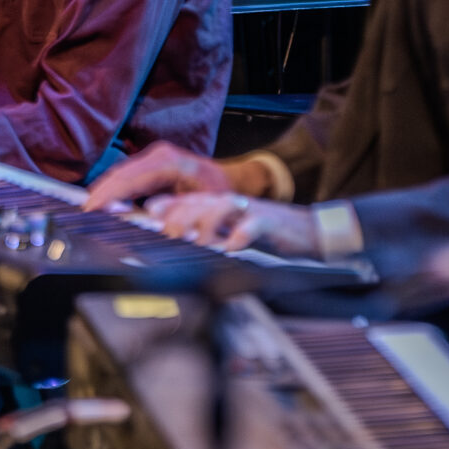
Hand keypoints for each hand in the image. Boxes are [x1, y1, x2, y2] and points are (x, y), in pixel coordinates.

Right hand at [82, 142, 237, 210]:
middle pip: (120, 173)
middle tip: (83, 212)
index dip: (109, 194)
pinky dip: (114, 190)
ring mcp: (154, 157)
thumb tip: (145, 220)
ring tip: (88, 209)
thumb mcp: (199, 205)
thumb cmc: (219, 194)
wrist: (229, 181)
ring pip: (121, 174)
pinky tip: (103, 204)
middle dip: (100, 193)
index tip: (92, 208)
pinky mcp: (151, 165)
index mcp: (170, 162)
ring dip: (104, 192)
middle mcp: (159, 155)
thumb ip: (172, 212)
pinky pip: (127, 177)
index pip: (130, 177)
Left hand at [148, 193, 315, 255]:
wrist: (305, 231)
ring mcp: (248, 210)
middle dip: (179, 216)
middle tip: (167, 235)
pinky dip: (240, 235)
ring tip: (198, 243)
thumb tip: (171, 242)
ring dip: (206, 224)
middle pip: (197, 202)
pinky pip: (252, 225)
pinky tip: (232, 248)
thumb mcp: (228, 231)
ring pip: (221, 207)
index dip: (162, 206)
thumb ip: (202, 232)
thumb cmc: (261, 233)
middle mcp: (229, 203)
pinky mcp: (268, 222)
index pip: (183, 200)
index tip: (144, 215)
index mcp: (216, 205)